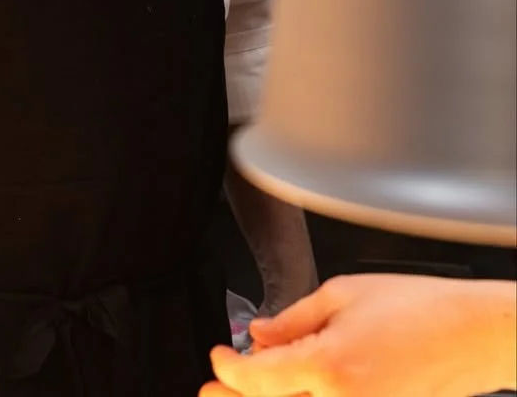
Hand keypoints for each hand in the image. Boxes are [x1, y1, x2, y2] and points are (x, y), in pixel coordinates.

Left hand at [199, 273, 516, 396]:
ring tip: (244, 392)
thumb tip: (258, 334)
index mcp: (328, 367)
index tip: (218, 355)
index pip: (257, 380)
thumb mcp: (342, 294)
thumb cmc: (417, 307)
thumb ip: (293, 319)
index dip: (228, 370)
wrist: (470, 334)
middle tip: (210, 391)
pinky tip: (289, 391)